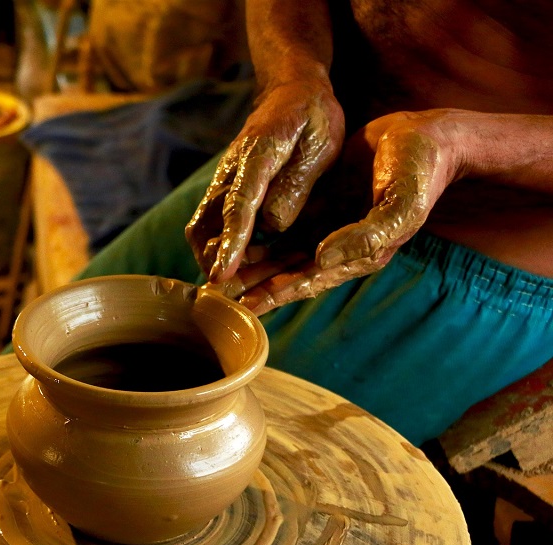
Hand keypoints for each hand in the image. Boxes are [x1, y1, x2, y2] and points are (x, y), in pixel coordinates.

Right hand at [186, 79, 344, 281]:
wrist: (291, 90)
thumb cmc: (312, 117)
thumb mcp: (320, 144)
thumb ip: (297, 185)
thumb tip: (273, 226)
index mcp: (257, 155)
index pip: (238, 206)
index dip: (231, 243)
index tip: (222, 274)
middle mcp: (230, 171)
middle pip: (205, 224)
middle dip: (210, 259)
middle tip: (227, 290)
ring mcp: (224, 180)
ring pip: (202, 227)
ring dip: (212, 258)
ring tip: (233, 286)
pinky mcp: (226, 188)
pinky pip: (212, 224)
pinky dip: (219, 248)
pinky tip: (238, 267)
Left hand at [231, 110, 462, 314]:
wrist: (428, 136)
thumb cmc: (420, 172)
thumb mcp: (401, 205)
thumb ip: (365, 236)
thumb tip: (322, 260)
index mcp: (359, 255)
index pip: (310, 281)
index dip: (277, 294)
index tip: (246, 306)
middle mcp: (340, 248)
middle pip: (289, 275)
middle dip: (255, 288)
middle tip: (217, 299)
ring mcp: (328, 228)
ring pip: (281, 255)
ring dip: (252, 267)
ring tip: (217, 278)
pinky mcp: (319, 206)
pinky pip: (284, 228)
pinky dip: (260, 238)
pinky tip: (234, 244)